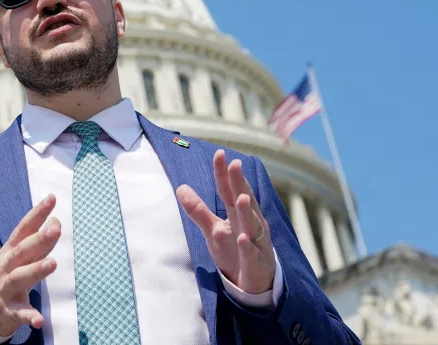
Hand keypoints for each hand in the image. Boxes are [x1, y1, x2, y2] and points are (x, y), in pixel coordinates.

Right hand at [0, 194, 60, 336]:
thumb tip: (55, 223)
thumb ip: (36, 243)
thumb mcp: (16, 258)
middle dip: (38, 239)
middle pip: (22, 251)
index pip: (23, 229)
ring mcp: (5, 289)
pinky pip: (19, 314)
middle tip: (55, 228)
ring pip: (20, 278)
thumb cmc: (4, 276)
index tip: (52, 199)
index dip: (36, 214)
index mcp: (10, 251)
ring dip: (36, 270)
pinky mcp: (8, 311)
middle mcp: (6, 267)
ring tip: (52, 264)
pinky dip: (29, 316)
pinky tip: (39, 319)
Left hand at [176, 150, 275, 293]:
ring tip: (240, 196)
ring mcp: (256, 243)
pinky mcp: (256, 263)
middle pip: (243, 201)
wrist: (253, 283)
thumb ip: (198, 210)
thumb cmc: (234, 251)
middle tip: (235, 164)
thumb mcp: (213, 230)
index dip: (224, 174)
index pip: (229, 190)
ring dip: (245, 211)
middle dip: (239, 184)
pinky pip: (251, 254)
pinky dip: (247, 246)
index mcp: (238, 214)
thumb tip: (180, 187)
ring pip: (252, 225)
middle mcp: (250, 224)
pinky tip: (242, 239)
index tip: (220, 154)